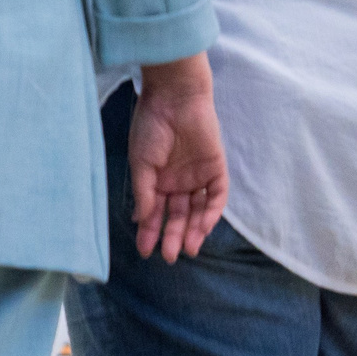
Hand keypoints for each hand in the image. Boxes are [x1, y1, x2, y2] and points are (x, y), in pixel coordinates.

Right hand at [130, 54, 228, 262]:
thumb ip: (144, 192)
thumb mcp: (140, 163)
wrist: (174, 99)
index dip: (149, 232)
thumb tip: (140, 219)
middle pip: (176, 215)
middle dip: (171, 236)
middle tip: (168, 256)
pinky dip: (211, 212)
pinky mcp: (215, 168)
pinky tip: (202, 227)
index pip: (153, 212)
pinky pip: (216, 195)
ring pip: (197, 210)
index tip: (144, 251)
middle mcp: (176, 181)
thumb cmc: (151, 127)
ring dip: (192, 230)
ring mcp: (196, 176)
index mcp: (155, 179)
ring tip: (187, 249)